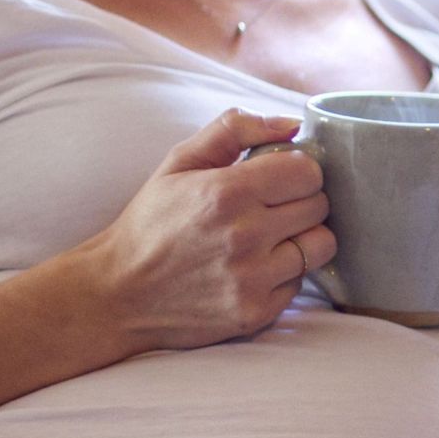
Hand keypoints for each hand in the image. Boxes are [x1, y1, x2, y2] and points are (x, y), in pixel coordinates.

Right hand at [75, 109, 335, 351]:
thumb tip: (291, 124)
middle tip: (273, 207)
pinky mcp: (255, 313)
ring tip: (272, 237)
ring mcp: (251, 279)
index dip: (298, 171)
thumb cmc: (151, 222)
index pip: (308, 171)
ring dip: (303, 238)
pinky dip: (286, 274)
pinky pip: (300, 283)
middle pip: (319, 206)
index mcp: (226, 192)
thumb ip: (234, 130)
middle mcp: (244, 237)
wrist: (117, 293)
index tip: (280, 178)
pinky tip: (255, 268)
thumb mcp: (178, 162)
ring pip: (321, 246)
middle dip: (302, 201)